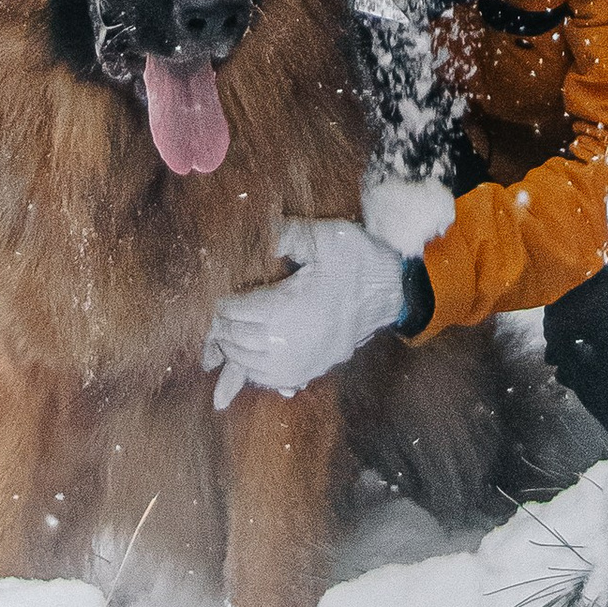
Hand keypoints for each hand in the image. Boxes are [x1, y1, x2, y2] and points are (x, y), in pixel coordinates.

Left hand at [205, 218, 405, 405]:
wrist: (392, 292)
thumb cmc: (358, 262)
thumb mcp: (326, 238)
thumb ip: (289, 234)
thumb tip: (262, 228)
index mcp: (284, 309)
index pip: (235, 312)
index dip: (221, 304)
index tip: (216, 295)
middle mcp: (286, 342)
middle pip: (236, 339)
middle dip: (222, 328)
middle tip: (214, 317)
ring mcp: (297, 362)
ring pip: (247, 362)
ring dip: (232, 350)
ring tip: (224, 337)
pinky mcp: (308, 371)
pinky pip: (268, 378)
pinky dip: (251, 369)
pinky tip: (247, 359)